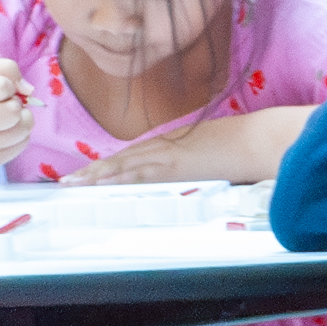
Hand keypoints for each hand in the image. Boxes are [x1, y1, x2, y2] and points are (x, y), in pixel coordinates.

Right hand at [0, 59, 32, 178]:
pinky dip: (19, 134)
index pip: (0, 87)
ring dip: (22, 119)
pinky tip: (4, 131)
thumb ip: (3, 69)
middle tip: (3, 104)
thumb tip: (30, 90)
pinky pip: (21, 144)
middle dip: (15, 104)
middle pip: (13, 112)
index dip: (7, 84)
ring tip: (7, 117)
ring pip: (22, 129)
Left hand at [68, 107, 297, 186]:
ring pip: (124, 165)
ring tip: (73, 185)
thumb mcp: (213, 153)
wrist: (259, 139)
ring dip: (96, 176)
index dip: (108, 165)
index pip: (132, 155)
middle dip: (93, 171)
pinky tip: (101, 185)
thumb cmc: (243, 146)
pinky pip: (140, 174)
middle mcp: (166, 146)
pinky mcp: (176, 165)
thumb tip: (188, 172)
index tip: (88, 174)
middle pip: (121, 159)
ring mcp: (169, 155)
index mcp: (173, 143)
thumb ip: (194, 162)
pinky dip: (117, 179)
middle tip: (67, 183)